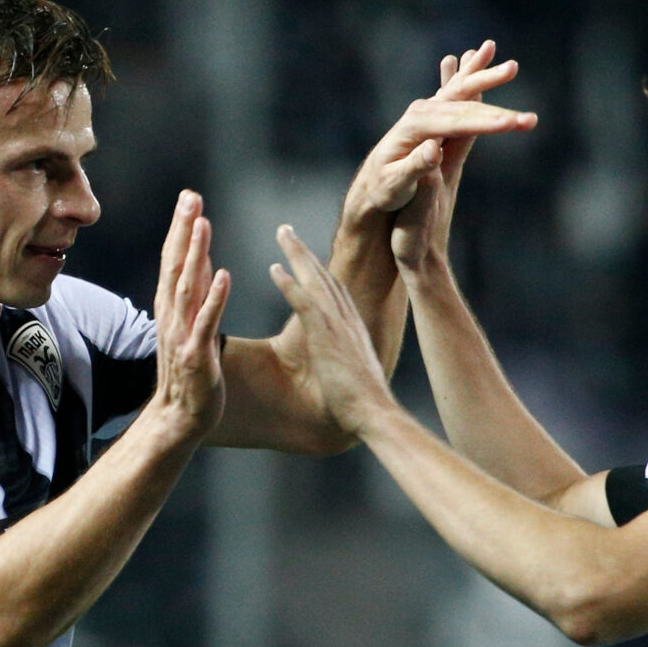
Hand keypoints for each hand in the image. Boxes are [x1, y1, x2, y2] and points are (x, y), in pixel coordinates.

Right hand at [145, 191, 230, 441]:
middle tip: (190, 197)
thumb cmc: (189, 374)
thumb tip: (202, 260)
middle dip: (182, 230)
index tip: (189, 198)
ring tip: (204, 223)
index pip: (173, 261)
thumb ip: (195, 294)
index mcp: (171, 309)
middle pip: (175, 266)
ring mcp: (182, 336)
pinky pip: (206, 322)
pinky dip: (214, 298)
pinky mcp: (196, 356)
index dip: (180, 229)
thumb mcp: (190, 326)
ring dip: (195, 254)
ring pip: (187, 287)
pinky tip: (224, 275)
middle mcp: (171, 317)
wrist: (179, 419)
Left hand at [269, 226, 396, 435]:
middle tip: (286, 231)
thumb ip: (345, 367)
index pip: (335, 290)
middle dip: (305, 252)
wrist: (374, 415)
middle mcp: (348, 320)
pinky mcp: (326, 336)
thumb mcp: (354, 378)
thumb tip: (341, 373)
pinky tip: (273, 268)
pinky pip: (304, 302)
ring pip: (315, 279)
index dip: (319, 270)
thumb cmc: (364, 407)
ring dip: (296, 254)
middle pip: (325, 275)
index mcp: (354, 329)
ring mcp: (338, 326)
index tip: (305, 256)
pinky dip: (289, 284)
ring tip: (281, 233)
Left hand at [340, 42, 534, 229]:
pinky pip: (457, 92)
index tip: (513, 125)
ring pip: (463, 91)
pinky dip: (472, 75)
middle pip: (466, 104)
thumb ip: (414, 167)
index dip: (487, 123)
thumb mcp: (395, 185)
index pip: (458, 123)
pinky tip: (480, 55)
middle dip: (499, 108)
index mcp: (415, 128)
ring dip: (488, 78)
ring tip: (512, 66)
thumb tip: (435, 150)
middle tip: (530, 116)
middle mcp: (423, 113)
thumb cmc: (382, 190)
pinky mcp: (434, 115)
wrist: (370, 184)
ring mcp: (428, 111)